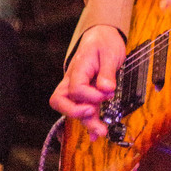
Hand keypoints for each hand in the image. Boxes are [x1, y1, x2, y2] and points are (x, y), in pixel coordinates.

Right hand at [50, 24, 125, 139]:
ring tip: (101, 132)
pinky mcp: (84, 95)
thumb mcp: (110, 53)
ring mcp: (76, 88)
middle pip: (60, 101)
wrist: (102, 36)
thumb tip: (106, 89)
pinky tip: (96, 134)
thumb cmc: (104, 42)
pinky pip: (82, 110)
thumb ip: (107, 72)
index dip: (90, 95)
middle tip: (92, 113)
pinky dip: (89, 122)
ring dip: (86, 122)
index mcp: (78, 67)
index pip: (75, 88)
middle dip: (75, 112)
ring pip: (71, 109)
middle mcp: (72, 79)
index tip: (106, 93)